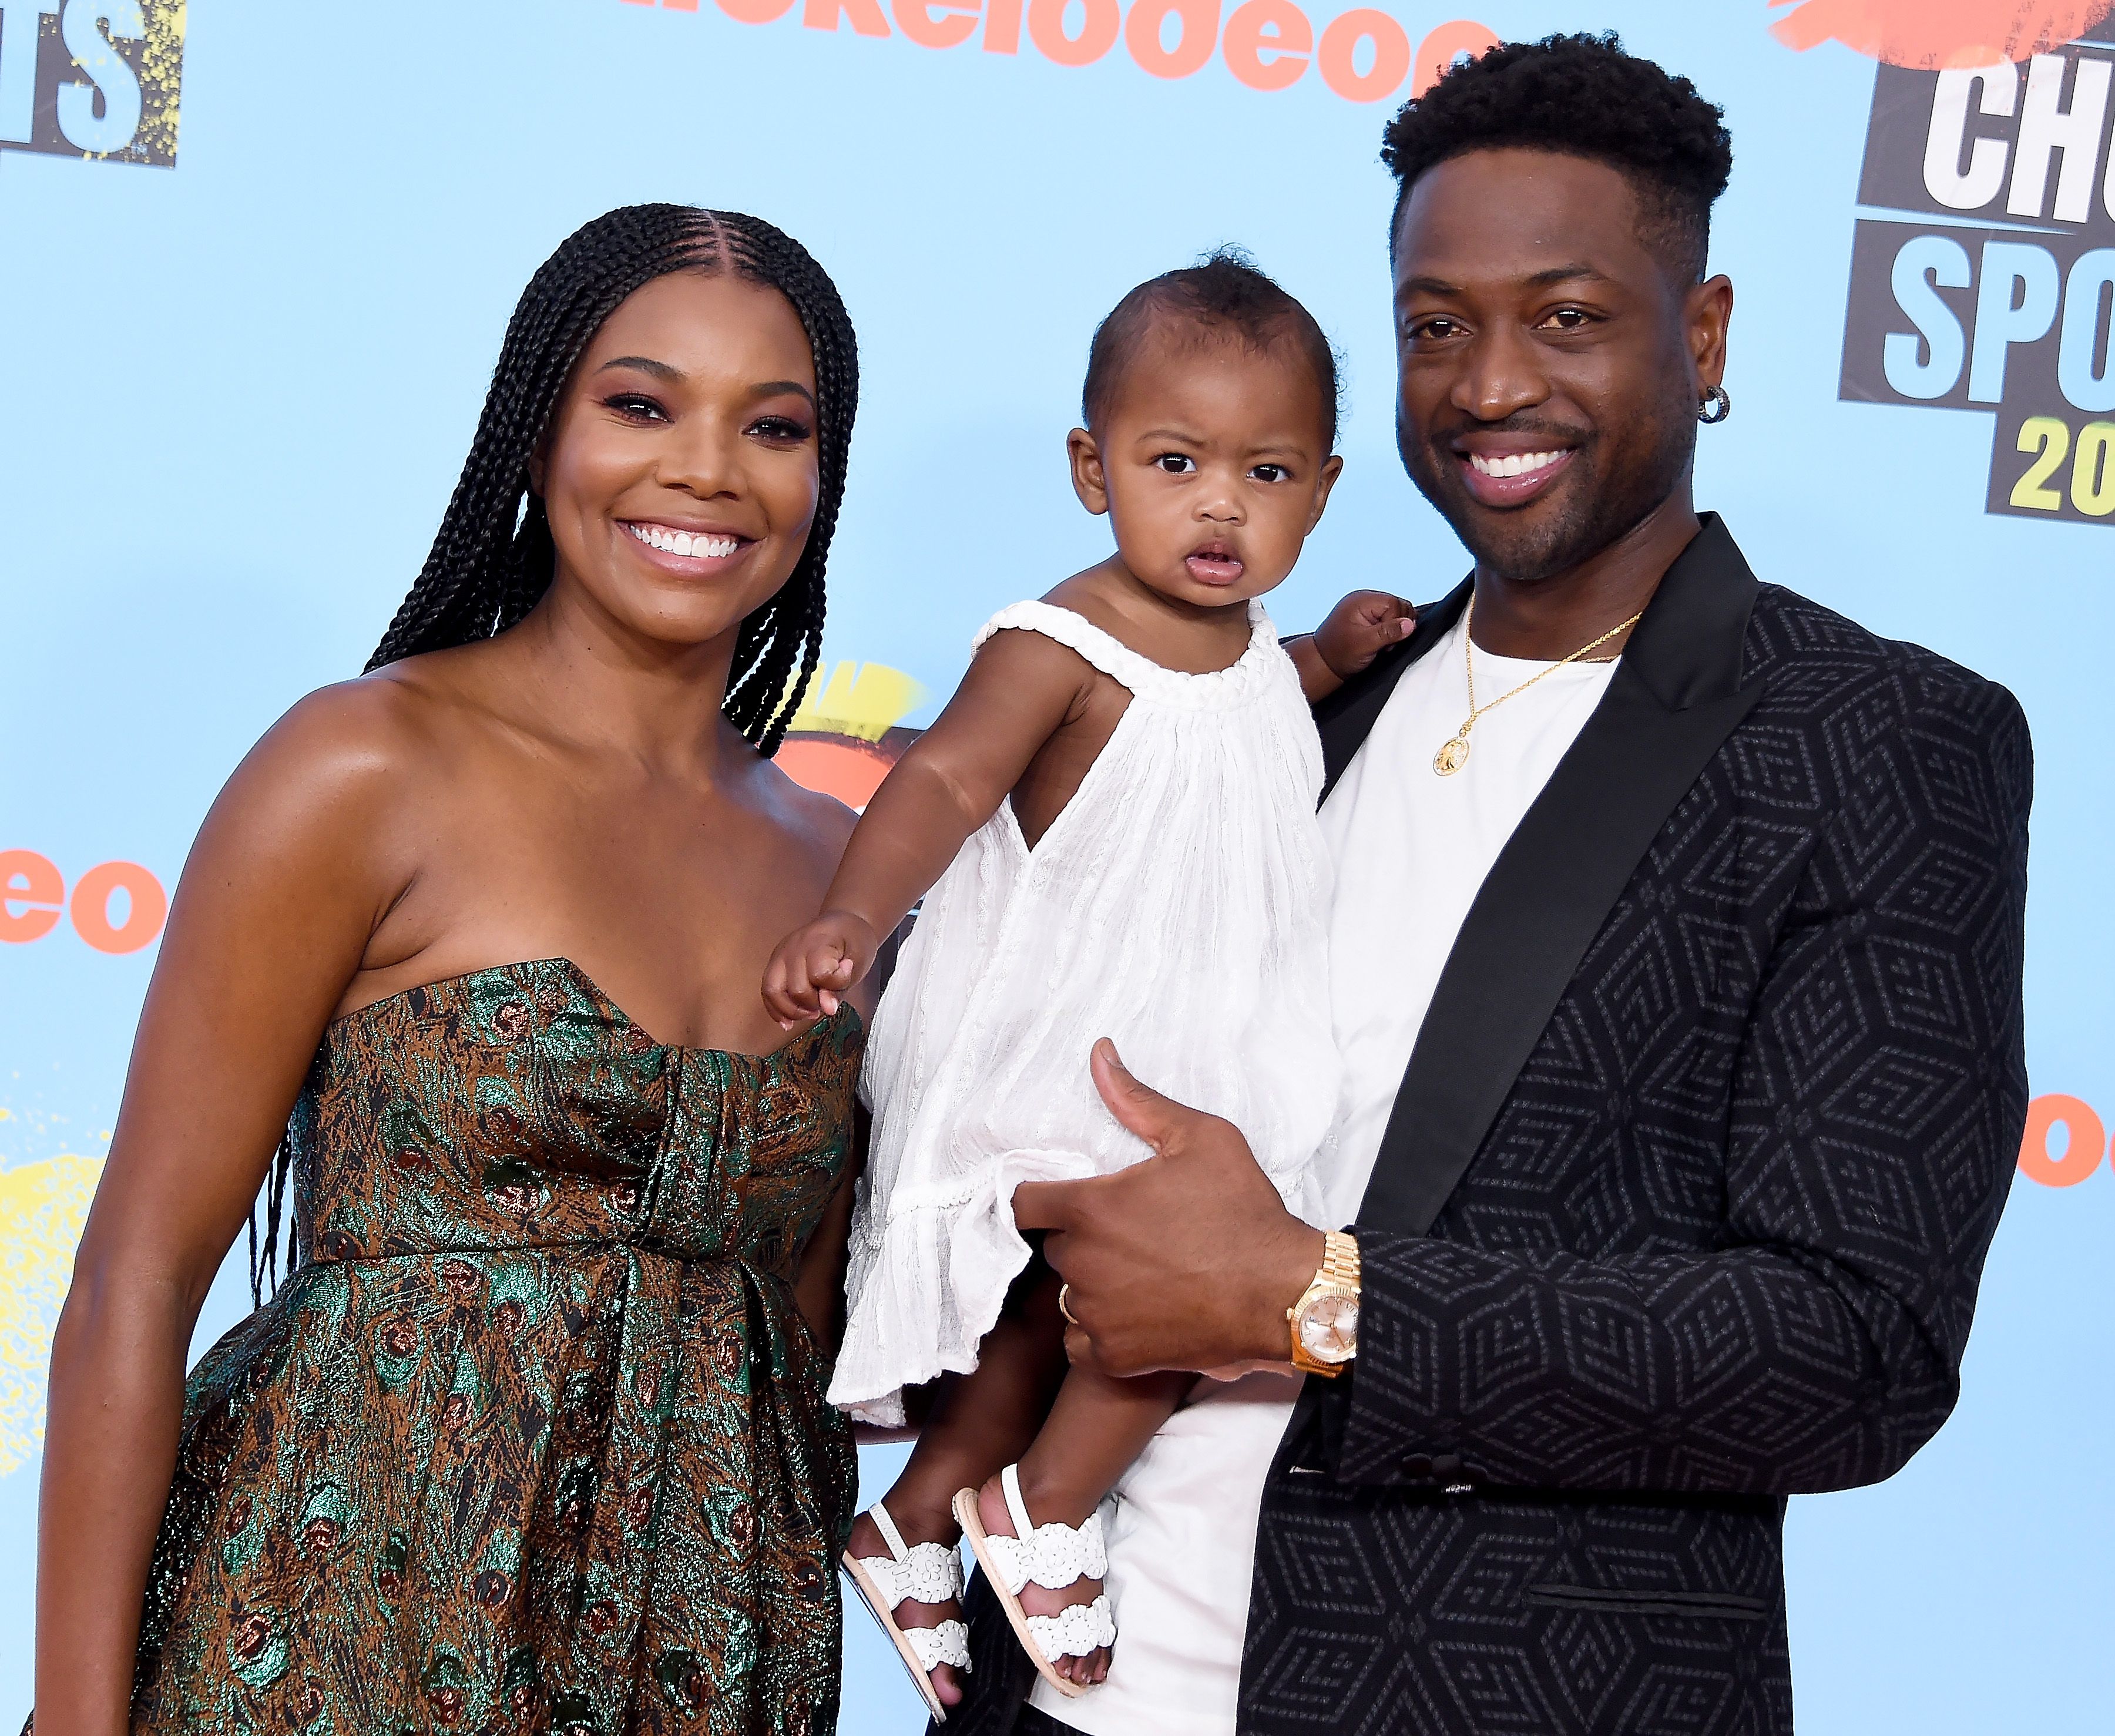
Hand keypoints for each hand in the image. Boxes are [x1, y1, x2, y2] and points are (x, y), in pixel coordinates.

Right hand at [761, 910, 880, 1027]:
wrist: (842, 923)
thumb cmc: (853, 940)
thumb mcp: (858, 961)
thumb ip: (840, 987)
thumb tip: (826, 1009)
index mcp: (817, 941)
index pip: (819, 975)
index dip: (835, 984)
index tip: (846, 976)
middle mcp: (793, 948)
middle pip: (795, 989)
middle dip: (813, 1003)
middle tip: (827, 1001)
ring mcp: (780, 954)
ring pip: (772, 991)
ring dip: (791, 1010)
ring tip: (810, 1014)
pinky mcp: (775, 963)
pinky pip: (766, 990)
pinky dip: (776, 1009)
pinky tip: (788, 1021)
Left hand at [1013, 1040, 1324, 1377]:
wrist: (1282, 1293)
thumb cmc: (1243, 1212)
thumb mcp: (1199, 1138)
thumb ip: (1138, 1100)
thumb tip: (1100, 1055)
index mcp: (1091, 1209)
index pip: (1022, 1203)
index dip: (1037, 1197)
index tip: (1060, 1198)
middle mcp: (1082, 1264)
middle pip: (1055, 1247)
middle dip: (1080, 1237)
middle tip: (1127, 1232)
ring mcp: (1096, 1314)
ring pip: (1069, 1293)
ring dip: (1093, 1283)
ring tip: (1140, 1273)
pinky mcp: (1115, 1355)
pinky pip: (1082, 1341)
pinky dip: (1100, 1330)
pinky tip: (1135, 1314)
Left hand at [1314, 589, 1415, 680]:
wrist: (1323, 664)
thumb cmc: (1338, 654)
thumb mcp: (1365, 644)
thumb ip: (1388, 633)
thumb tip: (1410, 624)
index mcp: (1361, 600)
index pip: (1394, 603)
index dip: (1395, 623)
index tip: (1385, 642)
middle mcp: (1364, 600)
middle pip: (1398, 606)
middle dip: (1396, 626)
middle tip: (1383, 644)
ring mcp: (1366, 609)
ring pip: (1396, 613)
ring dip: (1394, 630)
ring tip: (1380, 644)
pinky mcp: (1369, 619)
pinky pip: (1389, 619)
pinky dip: (1389, 631)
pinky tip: (1380, 642)